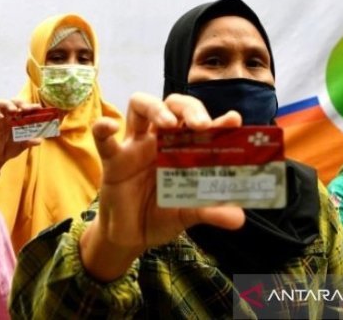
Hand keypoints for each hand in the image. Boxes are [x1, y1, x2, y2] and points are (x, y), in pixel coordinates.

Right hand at [0, 99, 42, 190]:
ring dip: (8, 104)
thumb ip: (30, 141)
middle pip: (13, 101)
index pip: (25, 107)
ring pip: (1, 102)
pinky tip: (1, 117)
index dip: (31, 106)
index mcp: (19, 118)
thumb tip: (40, 140)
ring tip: (14, 111)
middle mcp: (9, 115)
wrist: (0, 157)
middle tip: (26, 109)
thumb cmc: (13, 147)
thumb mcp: (24, 145)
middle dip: (20, 103)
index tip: (38, 108)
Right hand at [79, 92, 245, 281]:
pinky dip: (103, 128)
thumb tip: (239, 218)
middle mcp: (161, 140)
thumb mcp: (188, 214)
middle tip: (201, 125)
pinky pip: (104, 138)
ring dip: (154, 108)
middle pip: (173, 105)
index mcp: (184, 149)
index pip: (202, 125)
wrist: (130, 236)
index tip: (234, 121)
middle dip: (189, 108)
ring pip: (140, 106)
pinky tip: (110, 127)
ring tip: (168, 123)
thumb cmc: (162, 215)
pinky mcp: (113, 159)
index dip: (218, 120)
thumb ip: (210, 211)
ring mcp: (136, 145)